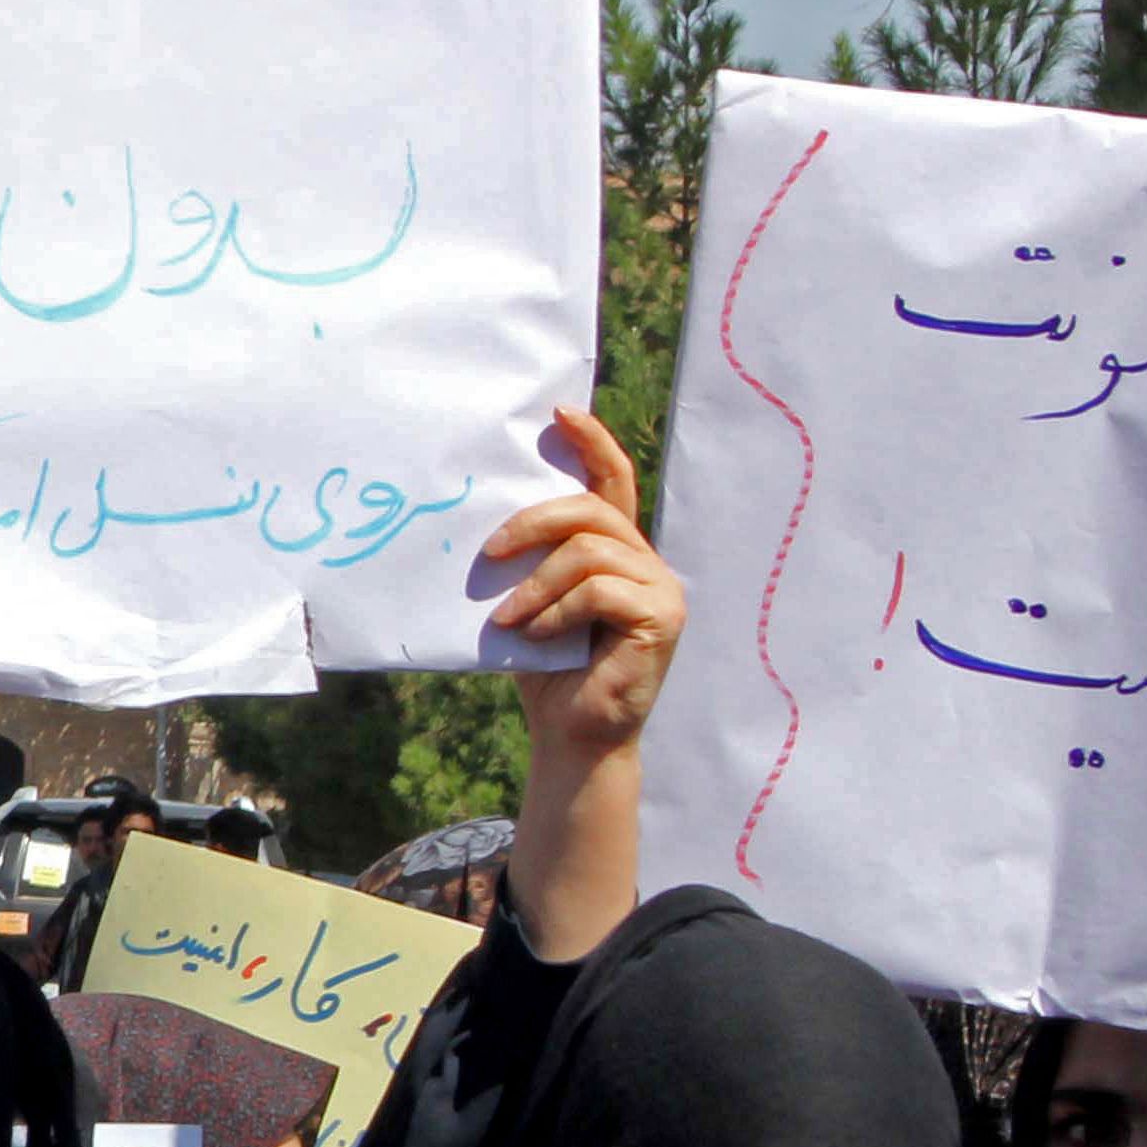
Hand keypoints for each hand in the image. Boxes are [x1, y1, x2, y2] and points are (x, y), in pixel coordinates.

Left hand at [480, 409, 680, 765]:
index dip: (592, 442)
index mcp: (617, 550)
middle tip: (490, 552)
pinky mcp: (662, 616)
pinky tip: (537, 635)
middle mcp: (646, 561)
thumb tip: (484, 521)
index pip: (613, 480)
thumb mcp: (530, 602)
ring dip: (536, 583)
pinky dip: (557, 610)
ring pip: (590, 550)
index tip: (560, 412)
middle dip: (533, 522)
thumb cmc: (547, 669)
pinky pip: (598, 589)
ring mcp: (661, 588)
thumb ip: (529, 561)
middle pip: (592, 509)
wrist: (572, 734)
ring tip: (509, 617)